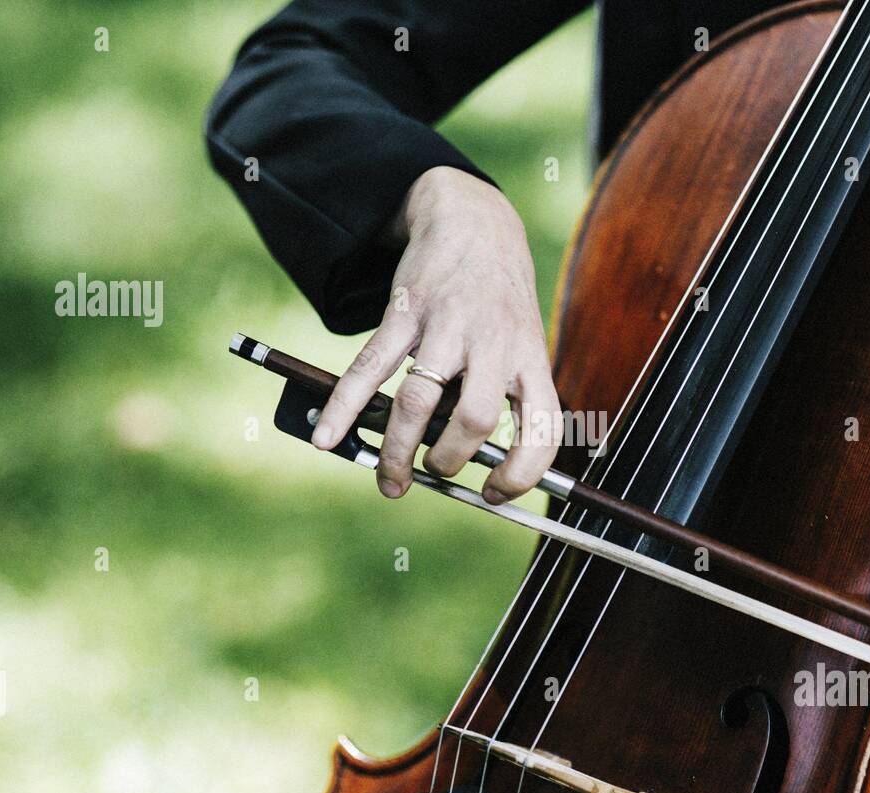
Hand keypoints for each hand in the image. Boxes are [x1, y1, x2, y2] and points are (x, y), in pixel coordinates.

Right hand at [310, 166, 562, 503]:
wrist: (474, 222)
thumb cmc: (498, 303)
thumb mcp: (519, 345)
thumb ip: (499, 398)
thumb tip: (455, 464)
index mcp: (530, 359)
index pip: (541, 428)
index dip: (522, 472)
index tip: (494, 492)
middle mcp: (494, 343)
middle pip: (475, 419)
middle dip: (449, 461)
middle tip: (434, 473)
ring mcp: (448, 325)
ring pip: (419, 401)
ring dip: (398, 450)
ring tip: (390, 477)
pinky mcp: (405, 311)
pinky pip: (369, 367)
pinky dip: (344, 408)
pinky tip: (327, 437)